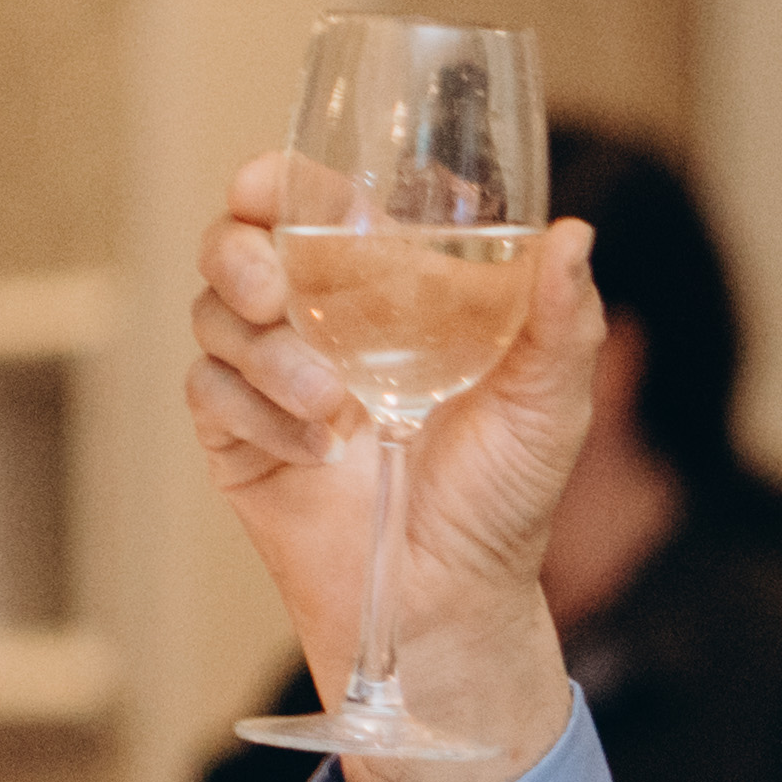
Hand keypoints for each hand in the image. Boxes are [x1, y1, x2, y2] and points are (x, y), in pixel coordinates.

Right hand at [183, 154, 607, 781]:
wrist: (449, 601)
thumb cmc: (504, 496)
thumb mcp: (549, 404)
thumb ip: (562, 319)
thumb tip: (575, 232)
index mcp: (384, 286)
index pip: (314, 201)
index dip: (282, 179)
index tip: (270, 184)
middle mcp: (318, 318)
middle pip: (237, 240)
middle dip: (238, 249)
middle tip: (272, 288)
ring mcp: (271, 374)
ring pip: (213, 310)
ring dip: (262, 349)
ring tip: (329, 402)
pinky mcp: (236, 434)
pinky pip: (207, 389)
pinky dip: (255, 414)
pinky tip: (317, 453)